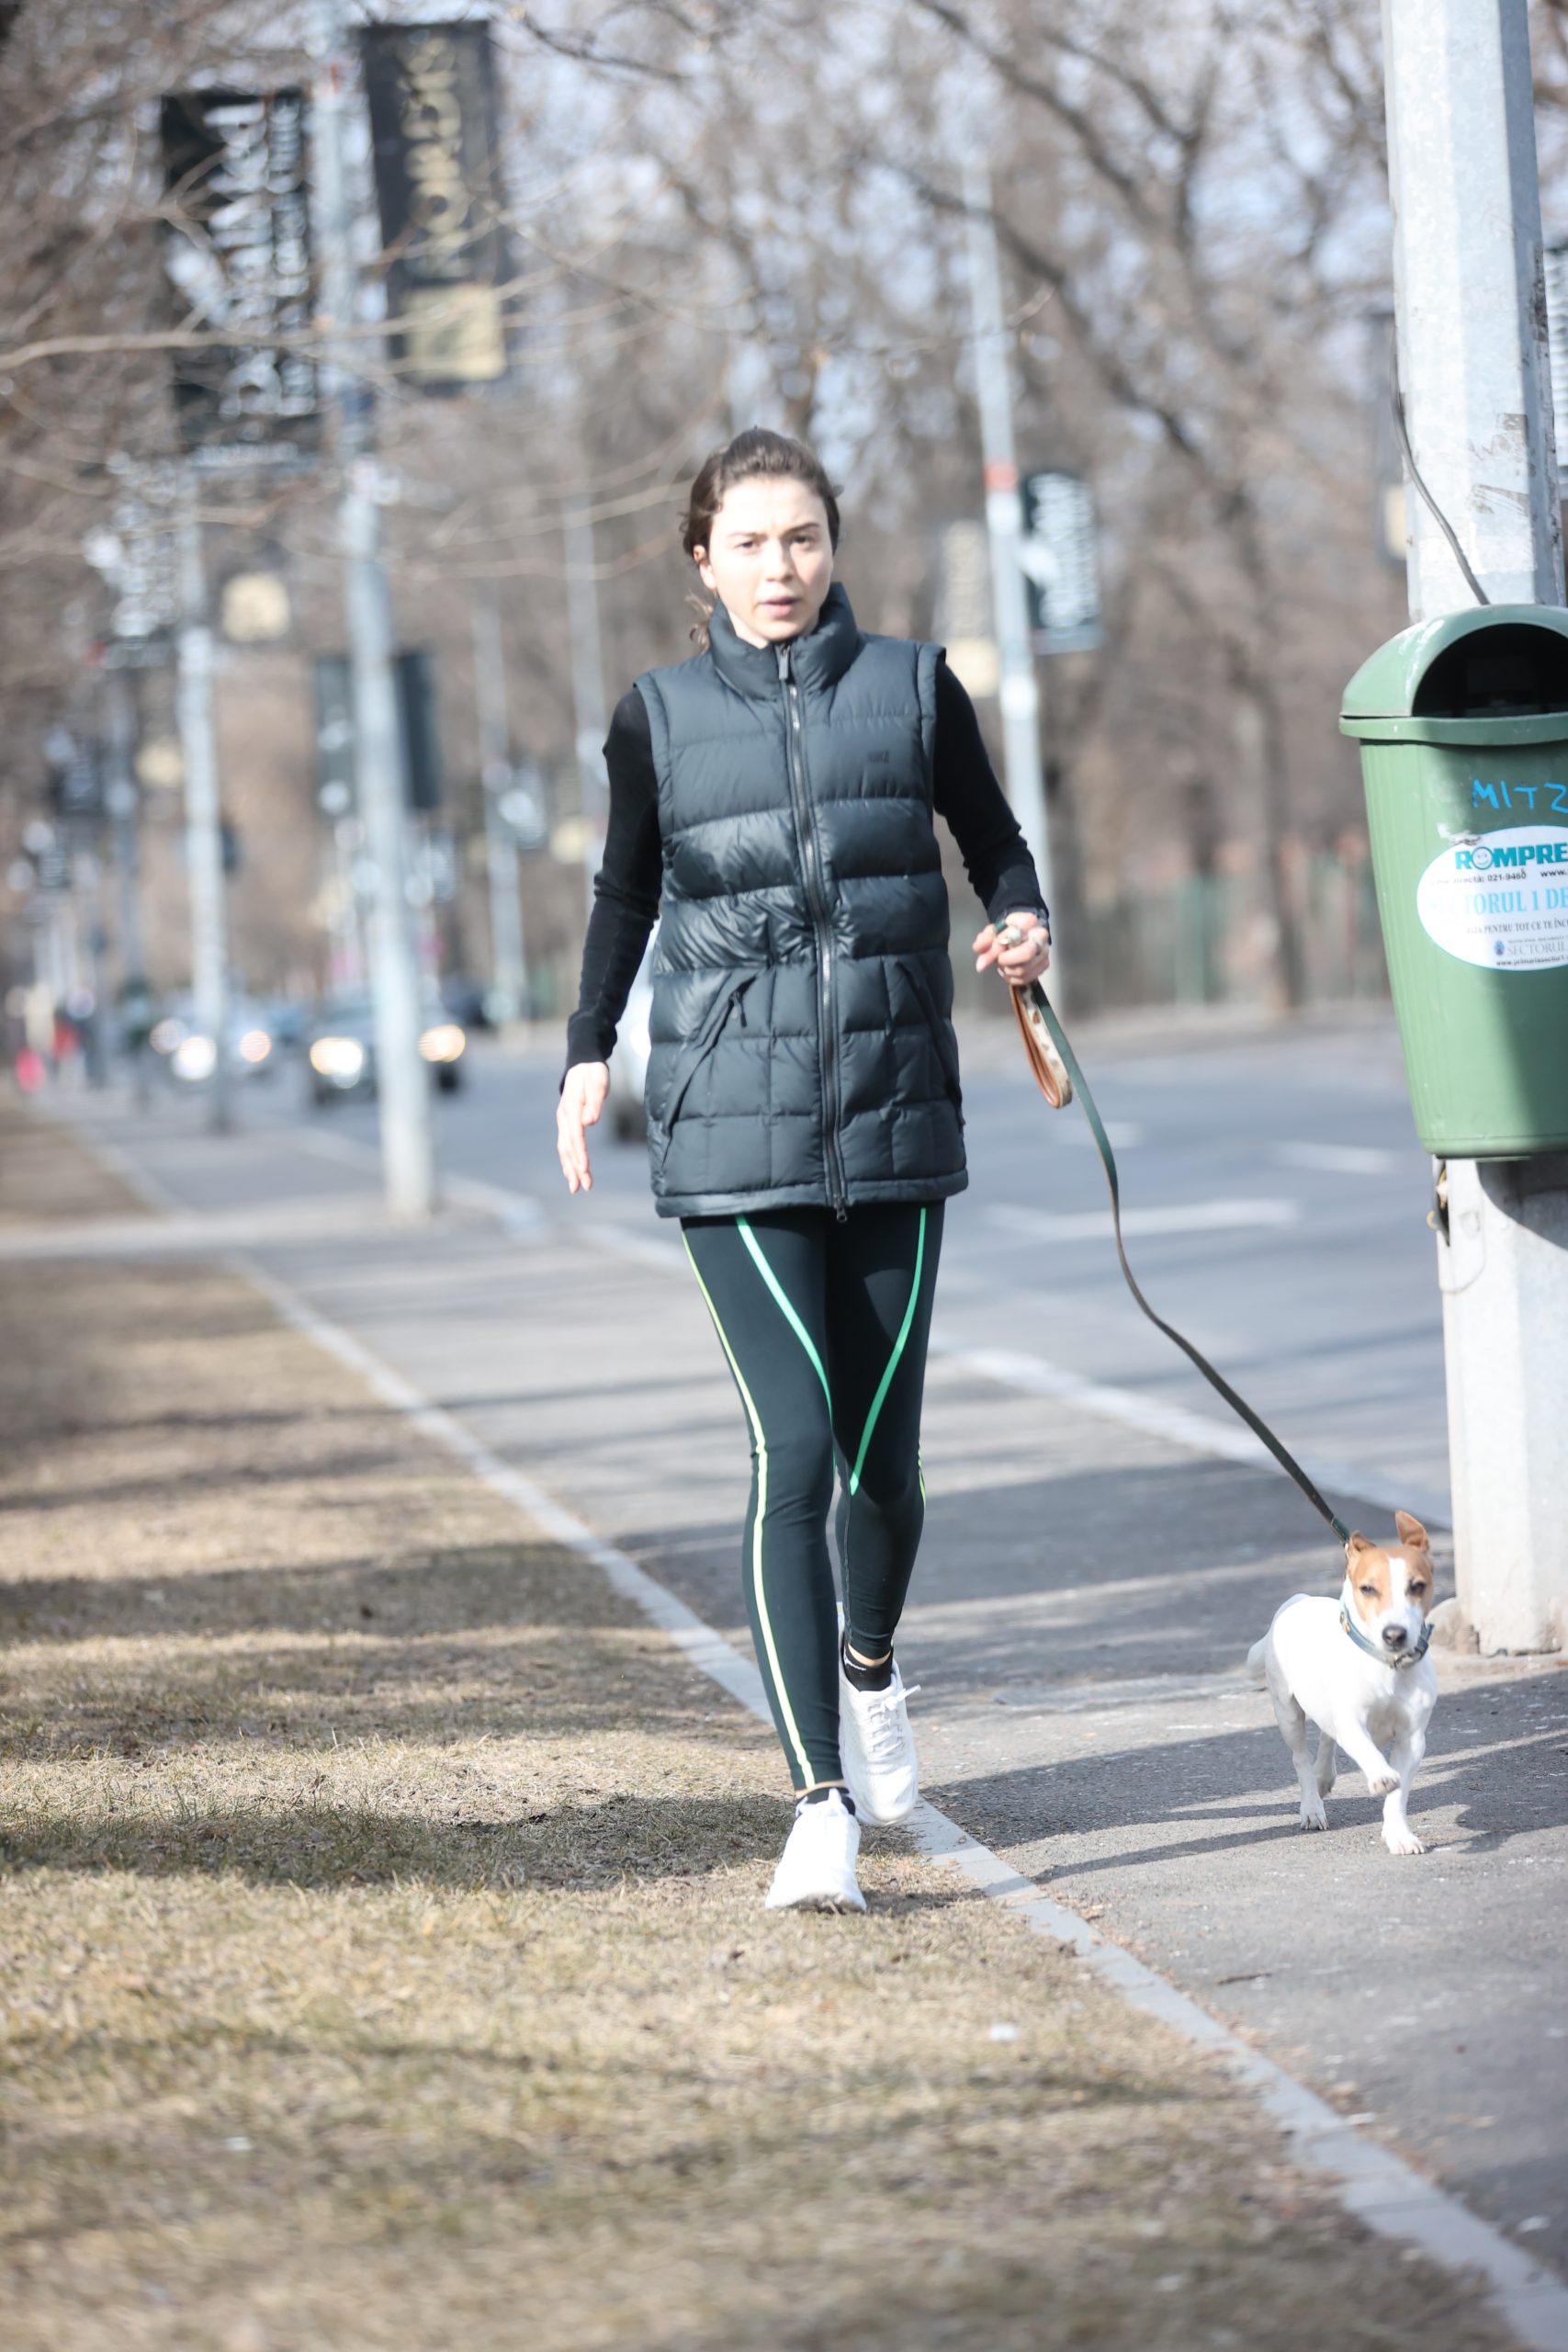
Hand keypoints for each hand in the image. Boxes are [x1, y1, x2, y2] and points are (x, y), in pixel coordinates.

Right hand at [556, 1060, 608, 1192]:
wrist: (583, 1064)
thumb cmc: (593, 1073)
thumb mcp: (598, 1083)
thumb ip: (595, 1103)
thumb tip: (589, 1122)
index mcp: (571, 1107)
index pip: (575, 1136)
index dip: (580, 1154)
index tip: (585, 1170)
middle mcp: (564, 1116)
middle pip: (567, 1147)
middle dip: (574, 1168)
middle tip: (581, 1187)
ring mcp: (563, 1120)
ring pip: (564, 1148)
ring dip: (569, 1168)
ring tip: (575, 1187)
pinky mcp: (566, 1123)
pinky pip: (565, 1144)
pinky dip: (568, 1160)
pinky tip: (572, 1172)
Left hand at [973, 910, 1051, 989]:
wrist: (1022, 933)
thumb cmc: (1007, 932)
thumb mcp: (993, 931)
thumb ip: (985, 939)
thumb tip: (978, 948)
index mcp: (1028, 921)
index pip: (1013, 935)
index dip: (997, 946)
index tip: (981, 951)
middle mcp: (1041, 936)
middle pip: (1027, 954)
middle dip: (1006, 960)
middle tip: (998, 960)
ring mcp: (1044, 952)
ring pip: (1023, 969)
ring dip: (1007, 970)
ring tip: (1002, 963)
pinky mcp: (1044, 965)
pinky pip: (1025, 979)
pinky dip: (1011, 978)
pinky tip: (1007, 970)